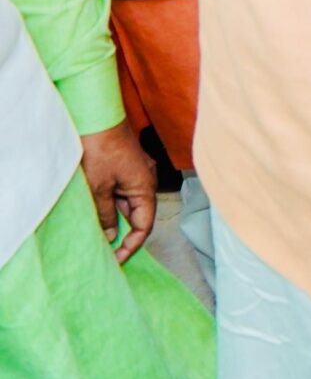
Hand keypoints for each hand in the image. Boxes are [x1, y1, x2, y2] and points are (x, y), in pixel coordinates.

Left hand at [79, 122, 156, 263]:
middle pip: (137, 215)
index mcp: (145, 187)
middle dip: (121, 233)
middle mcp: (146, 180)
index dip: (131, 245)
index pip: (144, 225)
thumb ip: (106, 215)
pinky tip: (95, 209)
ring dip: (113, 217)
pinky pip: (122, 191)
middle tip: (103, 250)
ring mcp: (137, 171)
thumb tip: (111, 236)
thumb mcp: (98, 189)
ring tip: (95, 231)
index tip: (115, 260)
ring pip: (128, 202)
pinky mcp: (126, 165)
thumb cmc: (99, 150)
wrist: (96, 118)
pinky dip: (111, 203)